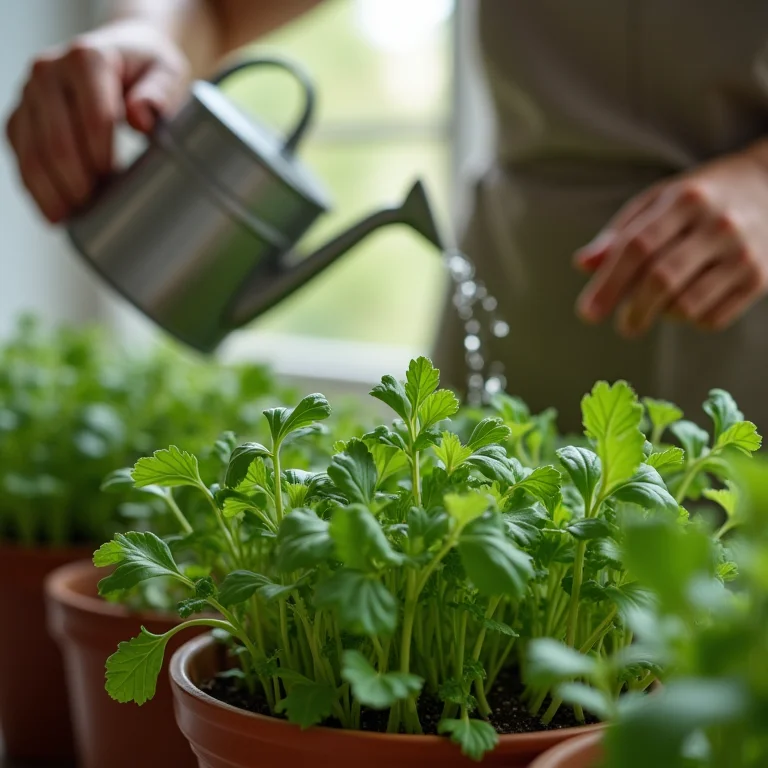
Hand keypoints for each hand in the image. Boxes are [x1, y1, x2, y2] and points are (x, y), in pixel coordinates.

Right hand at [4, 21, 188, 222]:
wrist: (122, 53)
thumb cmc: (147, 70)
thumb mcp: (166, 72)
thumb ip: (159, 92)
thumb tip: (139, 118)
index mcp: (86, 58)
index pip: (93, 117)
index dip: (102, 156)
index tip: (116, 181)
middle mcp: (48, 70)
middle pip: (58, 140)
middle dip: (77, 182)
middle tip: (99, 207)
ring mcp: (29, 94)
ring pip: (33, 152)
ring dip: (53, 192)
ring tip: (76, 218)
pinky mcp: (21, 115)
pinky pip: (21, 156)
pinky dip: (36, 189)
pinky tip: (54, 213)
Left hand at [574, 144, 767, 334]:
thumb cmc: (700, 198)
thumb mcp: (659, 200)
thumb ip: (620, 233)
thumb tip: (582, 265)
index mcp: (685, 199)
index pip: (637, 247)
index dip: (608, 284)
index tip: (588, 313)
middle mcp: (718, 224)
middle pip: (661, 280)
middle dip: (633, 310)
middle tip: (623, 326)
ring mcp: (743, 253)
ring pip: (687, 305)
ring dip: (662, 315)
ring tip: (657, 307)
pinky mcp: (761, 278)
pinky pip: (712, 318)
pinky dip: (690, 320)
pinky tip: (687, 305)